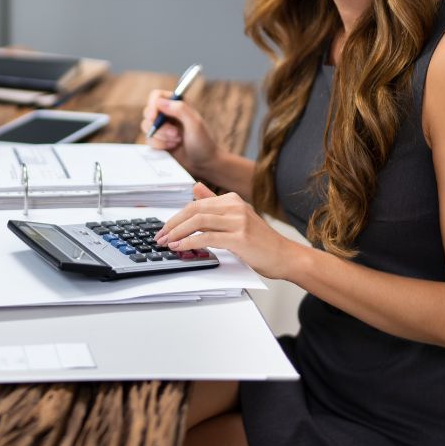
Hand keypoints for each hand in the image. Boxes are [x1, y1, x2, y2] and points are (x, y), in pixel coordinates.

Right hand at [141, 90, 219, 177]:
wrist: (204, 164)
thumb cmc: (203, 143)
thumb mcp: (195, 124)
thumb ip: (180, 109)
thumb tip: (159, 102)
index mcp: (178, 104)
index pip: (157, 96)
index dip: (153, 105)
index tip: (154, 116)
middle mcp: (168, 114)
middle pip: (148, 112)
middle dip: (159, 126)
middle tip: (174, 133)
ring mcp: (162, 127)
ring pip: (146, 127)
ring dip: (161, 136)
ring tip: (177, 141)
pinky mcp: (158, 140)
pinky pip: (148, 140)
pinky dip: (159, 145)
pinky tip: (172, 147)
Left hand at [156, 183, 295, 278]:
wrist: (284, 256)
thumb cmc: (260, 241)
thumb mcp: (236, 218)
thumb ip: (214, 204)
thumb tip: (195, 189)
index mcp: (232, 200)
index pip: (196, 204)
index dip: (176, 217)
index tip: (164, 229)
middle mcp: (235, 206)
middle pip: (194, 210)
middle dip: (173, 224)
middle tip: (160, 236)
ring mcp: (238, 221)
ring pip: (198, 221)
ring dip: (177, 232)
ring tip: (166, 242)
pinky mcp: (240, 238)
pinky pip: (207, 237)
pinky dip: (189, 242)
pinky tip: (180, 247)